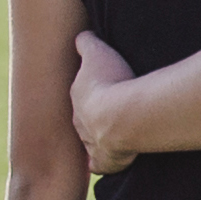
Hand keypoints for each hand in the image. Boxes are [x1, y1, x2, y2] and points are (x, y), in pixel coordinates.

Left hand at [68, 33, 136, 171]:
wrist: (123, 117)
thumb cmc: (113, 82)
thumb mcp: (97, 52)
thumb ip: (87, 43)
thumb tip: (81, 35)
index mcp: (77, 96)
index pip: (79, 91)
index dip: (89, 89)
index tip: (97, 87)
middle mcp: (79, 120)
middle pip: (82, 117)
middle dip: (91, 115)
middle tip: (104, 110)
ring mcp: (90, 141)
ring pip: (89, 140)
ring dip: (99, 137)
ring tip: (112, 133)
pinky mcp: (105, 160)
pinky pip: (101, 164)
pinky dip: (104, 163)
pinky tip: (109, 161)